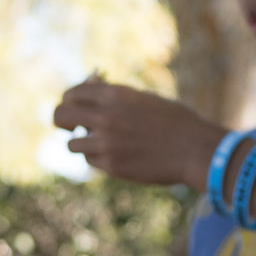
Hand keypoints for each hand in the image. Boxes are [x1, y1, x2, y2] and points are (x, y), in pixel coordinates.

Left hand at [54, 80, 217, 189]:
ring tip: (98, 144)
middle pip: (61, 116)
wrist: (195, 150)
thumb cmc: (175, 121)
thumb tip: (91, 90)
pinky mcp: (112, 166)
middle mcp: (106, 117)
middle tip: (69, 127)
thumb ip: (116, 96)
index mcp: (115, 94)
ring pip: (72, 144)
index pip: (73, 93)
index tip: (73, 106)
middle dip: (61, 121)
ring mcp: (106, 143)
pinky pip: (90, 161)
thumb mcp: (145, 99)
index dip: (70, 99)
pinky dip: (97, 158)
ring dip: (81, 143)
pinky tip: (115, 155)